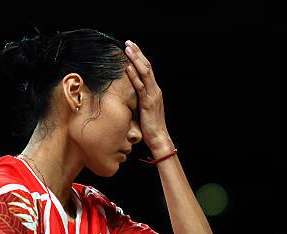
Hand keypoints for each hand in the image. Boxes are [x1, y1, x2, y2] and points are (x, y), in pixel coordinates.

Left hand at [124, 40, 173, 154]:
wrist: (159, 138)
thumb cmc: (151, 126)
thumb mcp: (145, 109)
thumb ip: (140, 99)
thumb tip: (131, 94)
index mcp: (155, 91)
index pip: (148, 70)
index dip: (140, 58)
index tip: (132, 48)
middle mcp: (155, 90)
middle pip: (147, 67)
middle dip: (137, 54)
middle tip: (128, 42)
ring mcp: (152, 96)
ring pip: (145, 73)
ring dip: (136, 60)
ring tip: (127, 49)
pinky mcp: (148, 103)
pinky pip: (141, 87)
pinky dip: (134, 76)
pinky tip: (128, 68)